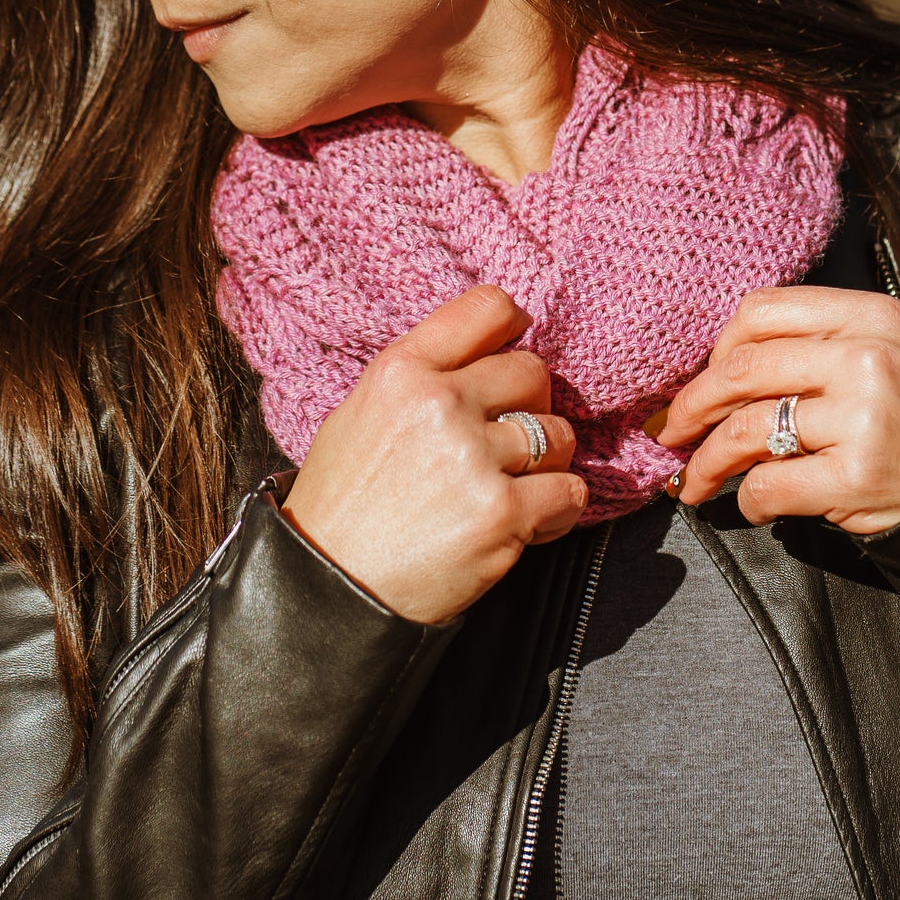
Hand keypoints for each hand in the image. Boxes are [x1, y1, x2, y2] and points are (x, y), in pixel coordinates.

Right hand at [282, 285, 585, 622]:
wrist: (329, 591)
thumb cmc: (343, 507)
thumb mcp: (360, 414)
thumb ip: (422, 378)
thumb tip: (488, 355)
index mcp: (401, 370)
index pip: (489, 308)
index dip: (513, 329)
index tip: (511, 357)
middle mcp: (438, 403)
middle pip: (533, 372)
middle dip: (530, 407)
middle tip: (504, 444)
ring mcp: (473, 457)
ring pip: (558, 434)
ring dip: (545, 464)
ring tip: (508, 490)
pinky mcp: (502, 512)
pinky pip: (570, 491)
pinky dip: (556, 510)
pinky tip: (524, 523)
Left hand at [658, 287, 899, 533]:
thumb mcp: (899, 348)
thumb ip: (826, 341)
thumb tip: (730, 363)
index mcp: (869, 315)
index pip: (760, 311)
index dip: (716, 349)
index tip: (705, 379)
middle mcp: (863, 357)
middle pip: (739, 369)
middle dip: (690, 405)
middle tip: (670, 432)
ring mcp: (862, 418)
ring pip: (744, 431)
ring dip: (705, 461)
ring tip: (693, 481)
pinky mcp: (858, 477)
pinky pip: (769, 486)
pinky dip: (747, 501)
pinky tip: (752, 506)